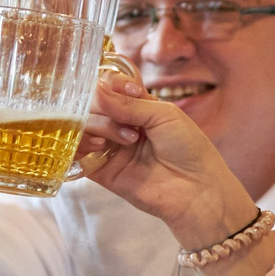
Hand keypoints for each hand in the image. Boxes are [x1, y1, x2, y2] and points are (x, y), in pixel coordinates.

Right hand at [74, 70, 258, 249]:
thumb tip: (95, 90)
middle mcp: (119, 126)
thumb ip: (129, 104)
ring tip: (117, 141)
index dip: (108, 85)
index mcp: (136, 108)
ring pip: (81, 128)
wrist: (197, 190)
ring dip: (93, 127)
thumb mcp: (163, 115)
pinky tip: (99, 147)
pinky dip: (80, 147)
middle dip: (101, 110)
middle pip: (90, 107)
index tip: (124, 90)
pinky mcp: (102, 172)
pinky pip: (77, 157)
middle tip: (126, 126)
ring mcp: (109, 149)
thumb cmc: (189, 149)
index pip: (107, 88)